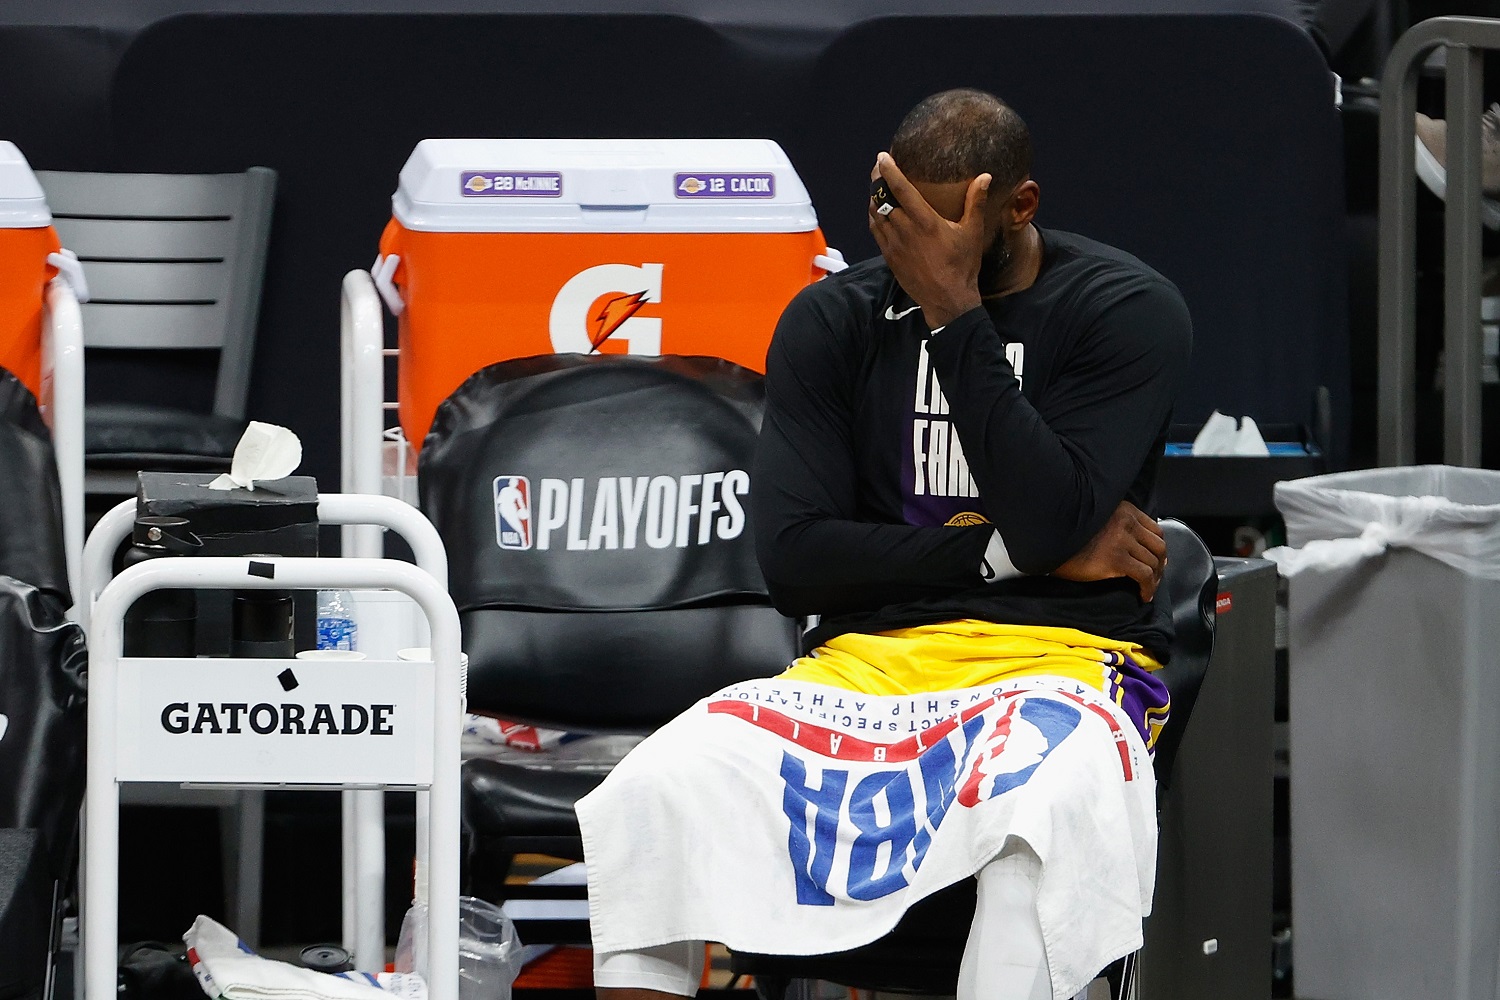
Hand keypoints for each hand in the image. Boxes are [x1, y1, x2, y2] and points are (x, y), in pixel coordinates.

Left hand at [867, 153, 989, 328]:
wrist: (947, 300)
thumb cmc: (962, 266)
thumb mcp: (972, 233)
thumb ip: (976, 202)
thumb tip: (985, 177)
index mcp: (925, 221)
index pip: (901, 189)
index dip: (889, 170)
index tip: (882, 157)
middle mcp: (905, 230)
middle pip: (882, 198)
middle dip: (878, 179)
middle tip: (879, 167)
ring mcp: (894, 244)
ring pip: (875, 213)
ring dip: (874, 197)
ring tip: (877, 185)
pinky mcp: (889, 256)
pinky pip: (875, 230)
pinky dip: (874, 216)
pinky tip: (878, 210)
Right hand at [1052, 501, 1166, 601]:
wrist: (1050, 540)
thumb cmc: (1068, 534)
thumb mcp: (1097, 520)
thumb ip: (1116, 525)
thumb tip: (1134, 546)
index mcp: (1123, 510)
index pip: (1155, 529)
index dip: (1158, 548)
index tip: (1157, 559)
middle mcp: (1126, 522)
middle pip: (1158, 546)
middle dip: (1160, 564)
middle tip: (1155, 577)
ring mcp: (1123, 540)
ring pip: (1153, 562)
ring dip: (1155, 578)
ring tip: (1148, 588)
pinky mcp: (1118, 559)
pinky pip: (1145, 576)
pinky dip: (1149, 588)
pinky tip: (1144, 595)